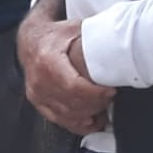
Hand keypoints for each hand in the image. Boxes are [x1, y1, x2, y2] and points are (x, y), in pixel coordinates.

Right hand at [17, 4, 113, 133]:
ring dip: (89, 116)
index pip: (73, 87)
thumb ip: (95, 38)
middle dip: (96, 105)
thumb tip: (121, 42)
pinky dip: (78, 123)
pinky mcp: (37, 101)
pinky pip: (59, 119)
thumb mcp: (74, 29)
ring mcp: (36, 93)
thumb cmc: (55, 35)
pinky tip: (92, 121)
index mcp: (48, 62)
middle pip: (72, 104)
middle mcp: (39, 80)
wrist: (30, 40)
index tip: (111, 91)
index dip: (95, 94)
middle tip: (111, 98)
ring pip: (67, 115)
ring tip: (105, 110)